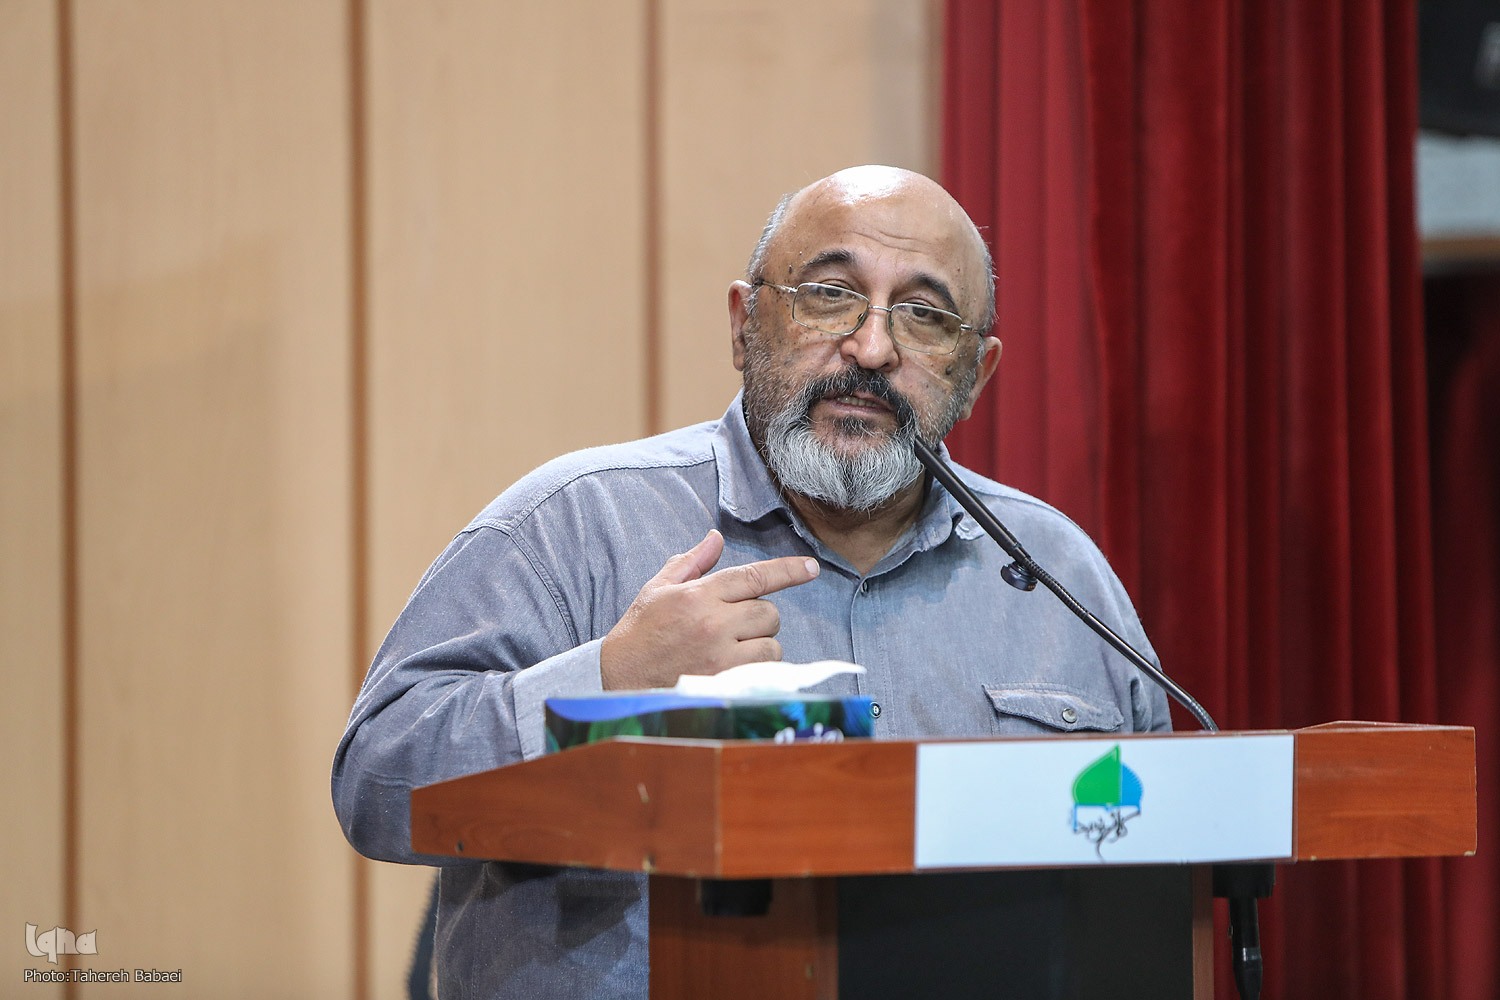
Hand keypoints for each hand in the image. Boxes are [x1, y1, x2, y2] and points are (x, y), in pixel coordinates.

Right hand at [599, 529, 820, 689]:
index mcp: (698, 594)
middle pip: (769, 612)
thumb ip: (691, 562)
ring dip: (760, 645)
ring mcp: (721, 655)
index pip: (754, 576)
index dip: (788, 570)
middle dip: (759, 618)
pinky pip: (764, 670)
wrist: (621, 680)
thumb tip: (715, 538)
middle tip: (734, 626)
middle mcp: (713, 622)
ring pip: (771, 643)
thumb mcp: (658, 589)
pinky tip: (735, 668)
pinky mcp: (725, 682)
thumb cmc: (640, 633)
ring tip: (733, 650)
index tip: (811, 568)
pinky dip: (758, 668)